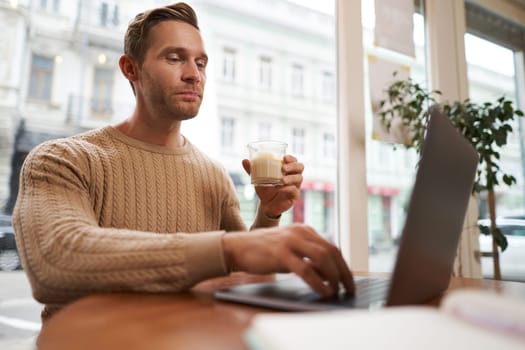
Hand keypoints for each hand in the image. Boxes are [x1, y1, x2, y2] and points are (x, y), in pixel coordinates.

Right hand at [222, 224, 354, 296]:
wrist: (238, 247)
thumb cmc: (264, 252)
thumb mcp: (290, 250)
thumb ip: (307, 258)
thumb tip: (330, 275)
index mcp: (304, 230)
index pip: (331, 247)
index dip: (343, 265)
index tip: (349, 280)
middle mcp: (300, 232)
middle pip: (331, 251)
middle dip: (343, 272)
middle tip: (349, 289)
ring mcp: (291, 242)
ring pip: (322, 257)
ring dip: (334, 276)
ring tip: (337, 291)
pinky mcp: (281, 253)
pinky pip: (306, 269)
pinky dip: (319, 282)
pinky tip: (324, 291)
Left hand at [242, 155, 303, 217]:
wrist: (266, 205)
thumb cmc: (265, 189)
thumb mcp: (258, 179)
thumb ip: (252, 170)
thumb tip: (244, 160)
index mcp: (287, 170)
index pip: (294, 161)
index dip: (291, 158)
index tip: (284, 157)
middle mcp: (293, 176)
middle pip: (300, 167)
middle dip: (293, 166)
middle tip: (283, 168)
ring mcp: (295, 186)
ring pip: (299, 178)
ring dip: (291, 178)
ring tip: (282, 180)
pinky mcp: (294, 196)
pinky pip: (295, 191)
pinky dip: (289, 189)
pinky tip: (282, 189)